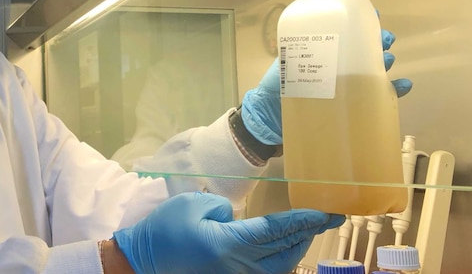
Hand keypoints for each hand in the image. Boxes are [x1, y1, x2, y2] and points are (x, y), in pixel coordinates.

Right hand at [112, 192, 343, 273]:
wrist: (142, 262)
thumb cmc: (164, 229)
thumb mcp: (194, 204)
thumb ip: (224, 207)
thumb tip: (239, 218)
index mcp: (230, 243)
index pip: (277, 230)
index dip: (304, 221)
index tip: (327, 213)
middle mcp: (238, 266)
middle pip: (285, 250)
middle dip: (308, 233)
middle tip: (329, 218)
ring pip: (279, 266)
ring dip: (296, 247)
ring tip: (309, 230)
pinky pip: (264, 272)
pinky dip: (280, 260)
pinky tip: (285, 249)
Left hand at [242, 29, 412, 145]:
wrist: (270, 121)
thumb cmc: (276, 89)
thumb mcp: (285, 65)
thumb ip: (297, 53)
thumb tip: (313, 42)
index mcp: (322, 52)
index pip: (345, 32)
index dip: (360, 22)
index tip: (372, 15)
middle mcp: (336, 66)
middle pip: (363, 49)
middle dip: (377, 41)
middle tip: (385, 40)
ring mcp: (345, 85)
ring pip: (372, 69)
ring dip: (385, 62)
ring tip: (388, 60)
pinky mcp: (351, 105)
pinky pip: (375, 96)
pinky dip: (393, 90)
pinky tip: (402, 86)